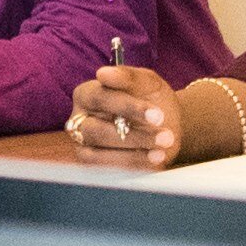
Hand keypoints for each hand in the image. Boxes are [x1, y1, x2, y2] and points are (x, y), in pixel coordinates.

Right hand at [65, 64, 205, 165]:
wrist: (166, 125)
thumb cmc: (151, 99)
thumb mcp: (147, 83)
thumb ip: (128, 76)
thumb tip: (103, 73)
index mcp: (87, 94)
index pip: (100, 99)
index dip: (128, 107)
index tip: (157, 115)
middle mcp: (78, 120)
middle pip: (97, 130)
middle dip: (134, 136)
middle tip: (166, 136)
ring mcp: (82, 145)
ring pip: (99, 155)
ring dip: (134, 154)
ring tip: (162, 150)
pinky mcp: (91, 165)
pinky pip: (106, 171)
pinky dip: (132, 166)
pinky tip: (154, 160)